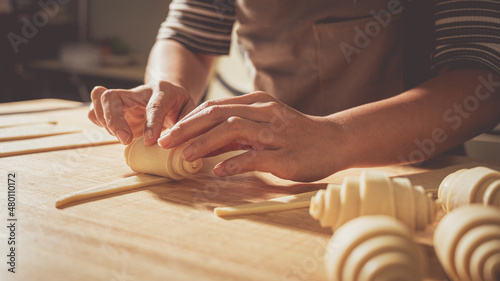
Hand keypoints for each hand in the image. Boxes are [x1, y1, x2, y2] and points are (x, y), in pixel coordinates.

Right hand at [88, 81, 195, 144]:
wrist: (169, 94)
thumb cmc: (180, 106)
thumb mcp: (190, 112)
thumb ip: (185, 124)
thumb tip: (177, 141)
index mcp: (163, 91)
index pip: (154, 106)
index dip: (151, 124)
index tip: (150, 141)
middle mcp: (139, 92)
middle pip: (113, 97)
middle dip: (114, 120)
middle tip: (126, 140)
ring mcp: (124, 99)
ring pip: (100, 100)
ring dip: (104, 120)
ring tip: (121, 136)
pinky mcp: (114, 109)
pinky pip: (96, 110)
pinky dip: (99, 122)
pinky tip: (114, 132)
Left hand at [158, 91, 346, 181]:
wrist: (335, 140)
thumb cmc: (296, 134)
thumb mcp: (264, 126)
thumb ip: (236, 132)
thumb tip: (203, 143)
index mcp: (257, 102)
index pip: (215, 107)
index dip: (188, 119)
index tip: (167, 133)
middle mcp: (265, 112)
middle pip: (218, 114)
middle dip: (188, 127)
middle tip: (164, 141)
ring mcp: (275, 132)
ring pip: (233, 130)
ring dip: (205, 143)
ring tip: (185, 155)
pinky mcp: (285, 154)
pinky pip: (255, 157)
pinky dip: (234, 163)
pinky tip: (218, 171)